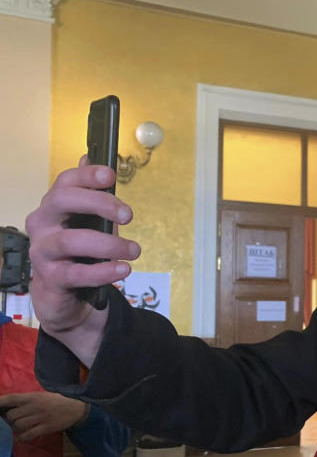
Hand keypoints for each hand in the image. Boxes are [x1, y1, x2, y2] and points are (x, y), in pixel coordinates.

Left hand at [0, 392, 87, 441]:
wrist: (77, 407)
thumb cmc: (57, 400)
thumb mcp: (41, 395)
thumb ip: (26, 400)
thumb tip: (9, 407)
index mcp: (32, 396)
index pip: (11, 398)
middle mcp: (34, 406)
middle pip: (11, 415)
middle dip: (10, 420)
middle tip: (16, 420)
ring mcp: (41, 417)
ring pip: (18, 426)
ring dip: (17, 428)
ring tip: (21, 428)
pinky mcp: (47, 427)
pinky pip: (28, 435)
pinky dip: (22, 438)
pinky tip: (23, 437)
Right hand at [26, 159, 140, 364]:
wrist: (61, 294)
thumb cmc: (78, 253)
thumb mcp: (89, 224)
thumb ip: (94, 198)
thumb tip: (95, 161)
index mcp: (53, 207)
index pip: (65, 182)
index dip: (86, 176)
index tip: (110, 175)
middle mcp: (42, 224)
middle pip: (62, 201)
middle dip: (99, 203)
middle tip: (129, 215)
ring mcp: (42, 251)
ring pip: (71, 240)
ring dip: (108, 244)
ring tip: (134, 250)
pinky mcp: (51, 278)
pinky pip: (77, 273)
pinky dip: (103, 271)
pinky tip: (123, 269)